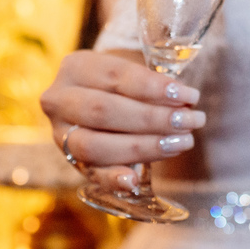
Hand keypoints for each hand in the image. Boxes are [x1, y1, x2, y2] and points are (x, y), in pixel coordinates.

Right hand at [40, 49, 203, 191]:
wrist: (96, 98)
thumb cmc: (123, 82)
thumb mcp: (132, 71)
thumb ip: (154, 86)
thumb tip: (186, 104)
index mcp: (75, 67)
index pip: (116, 75)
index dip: (155, 87)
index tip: (189, 96)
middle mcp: (59, 100)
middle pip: (103, 111)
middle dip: (152, 118)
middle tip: (190, 121)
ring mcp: (61, 134)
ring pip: (95, 145)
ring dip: (143, 146)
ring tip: (181, 142)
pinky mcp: (71, 161)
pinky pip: (91, 174)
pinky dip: (113, 179)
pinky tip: (134, 181)